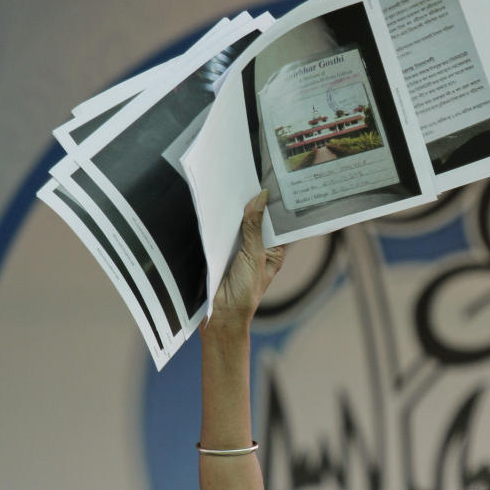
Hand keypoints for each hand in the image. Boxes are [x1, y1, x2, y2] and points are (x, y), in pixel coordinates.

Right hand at [205, 190, 285, 328]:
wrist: (219, 314)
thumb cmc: (245, 292)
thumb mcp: (254, 257)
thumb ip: (254, 228)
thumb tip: (259, 199)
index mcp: (272, 250)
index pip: (274, 222)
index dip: (272, 204)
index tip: (270, 180)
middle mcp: (256, 247)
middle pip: (254, 220)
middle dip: (251, 203)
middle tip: (247, 174)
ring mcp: (236, 248)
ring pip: (236, 223)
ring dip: (232, 209)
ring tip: (230, 183)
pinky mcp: (218, 250)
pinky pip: (219, 231)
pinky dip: (217, 220)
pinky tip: (214, 202)